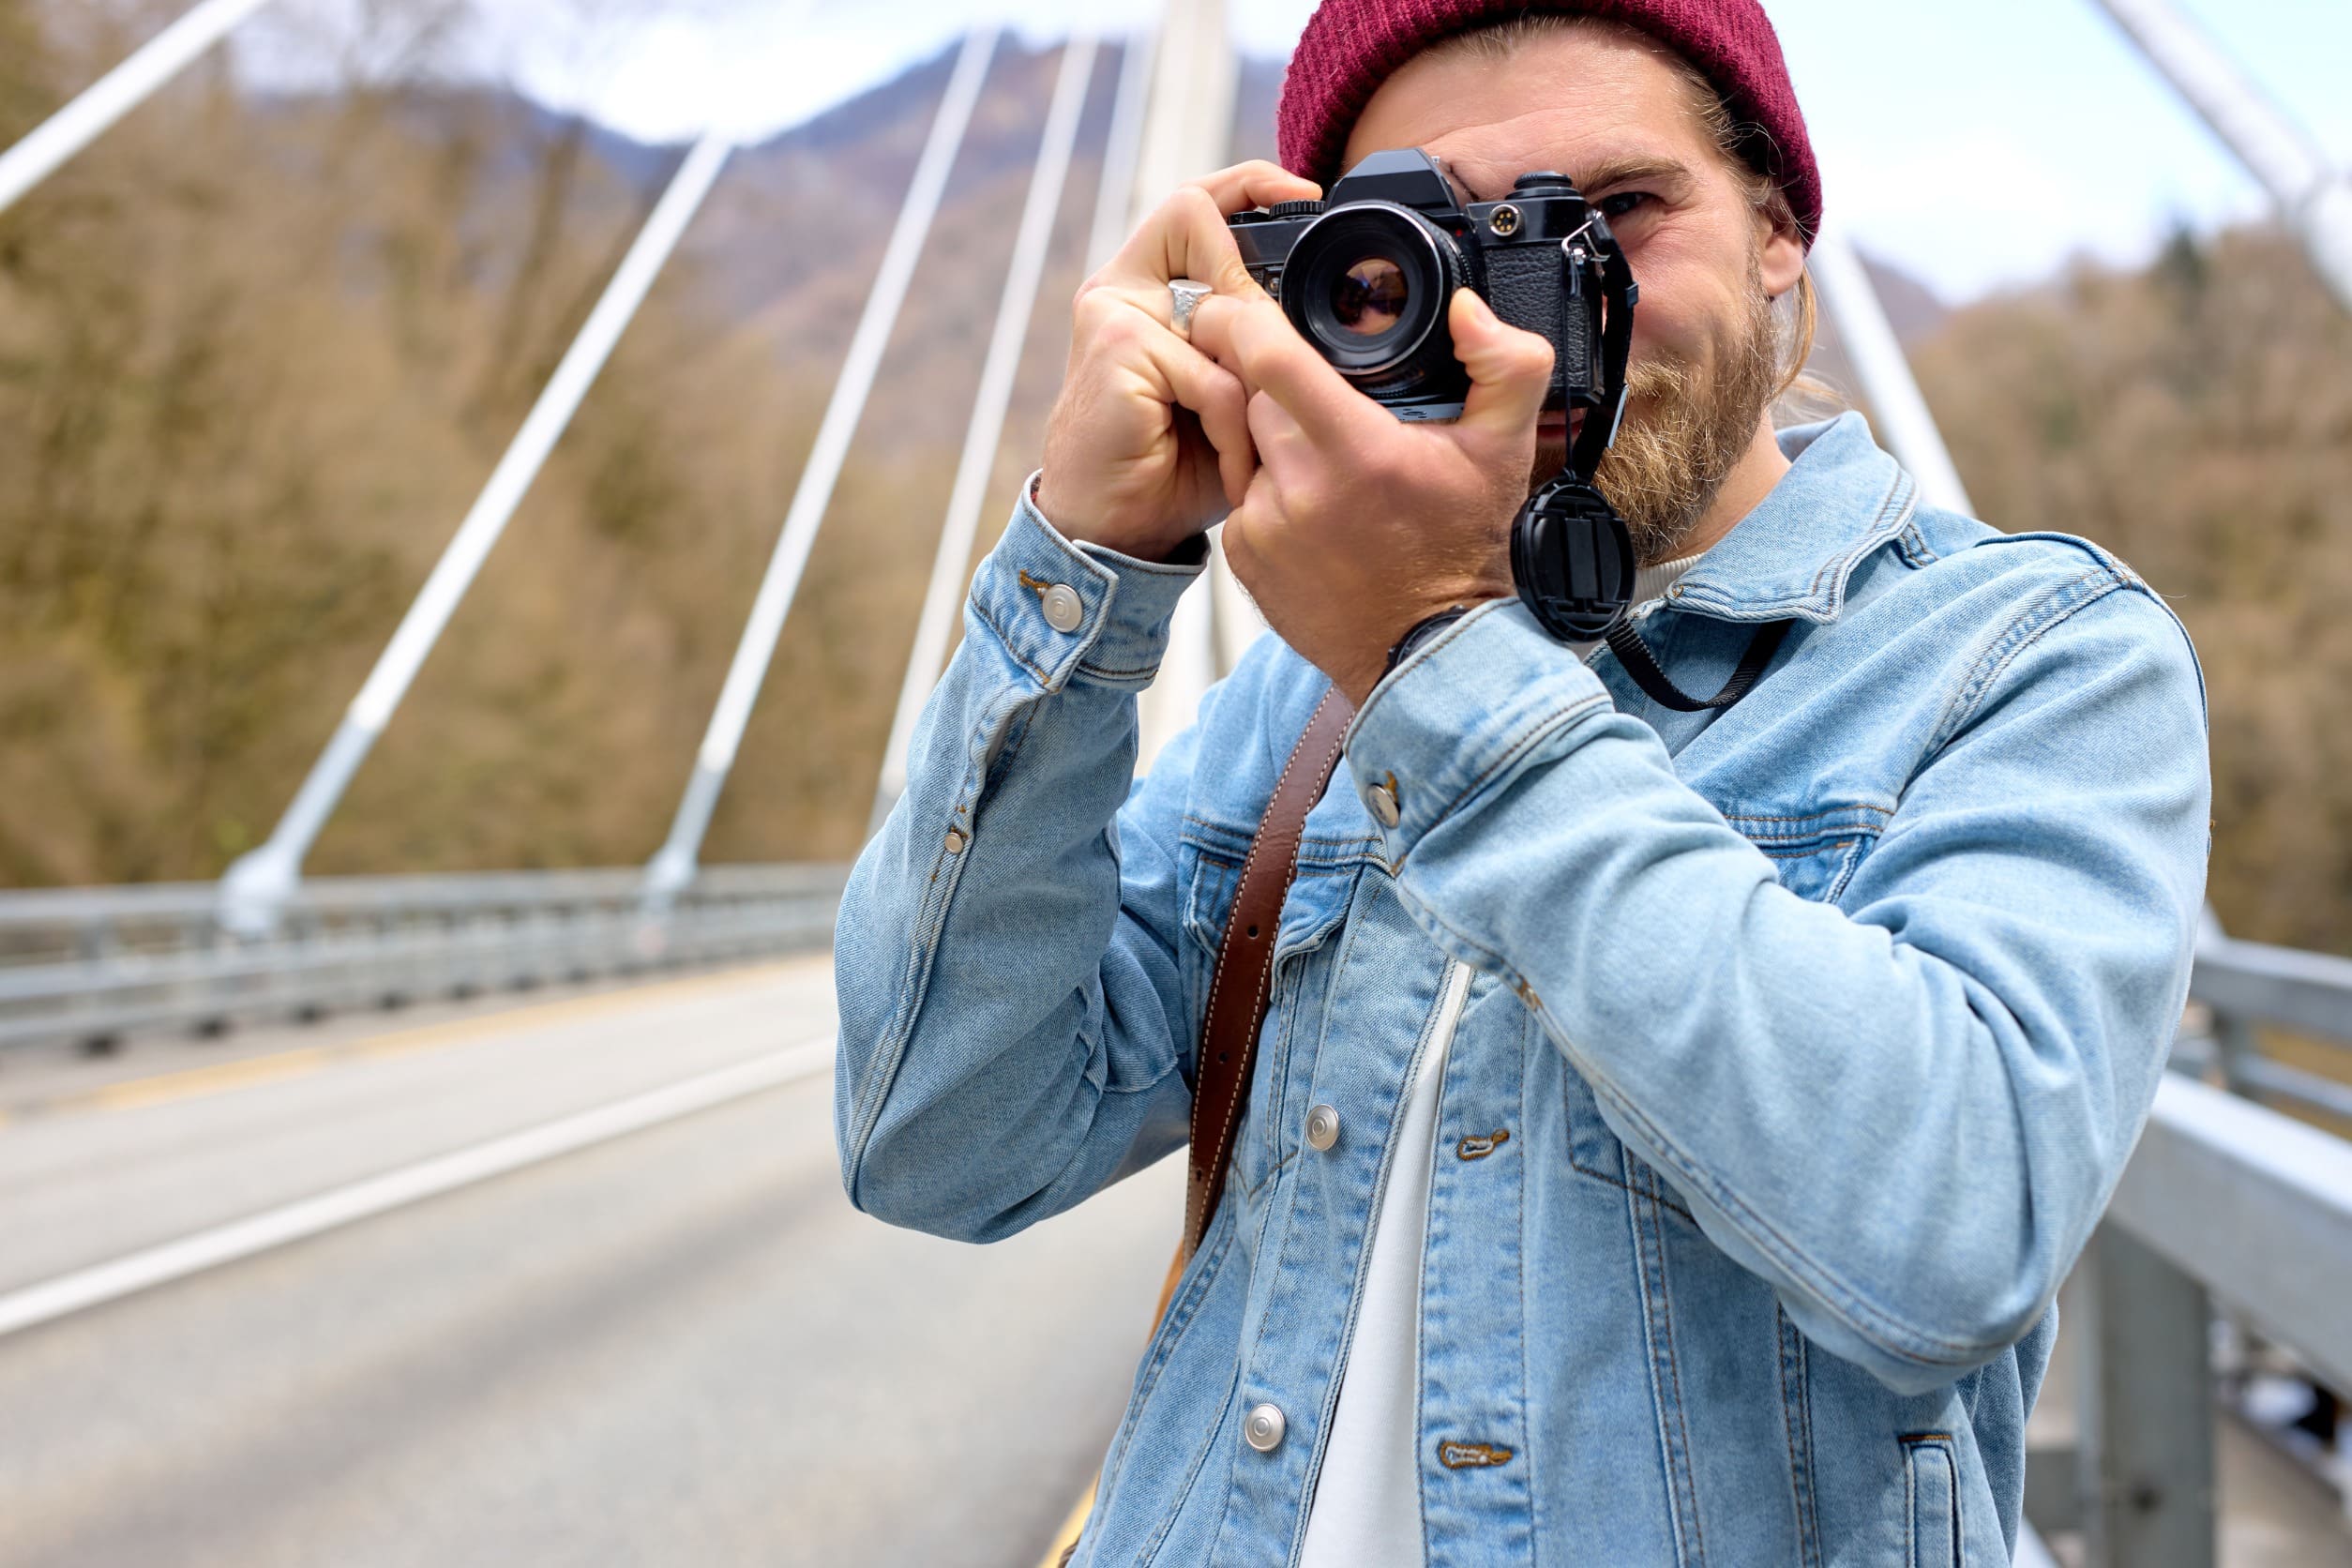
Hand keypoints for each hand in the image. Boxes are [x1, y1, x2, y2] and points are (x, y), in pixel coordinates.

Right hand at [1034, 161, 1320, 562]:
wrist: (1111, 532)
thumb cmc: (1171, 467)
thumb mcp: (1228, 396)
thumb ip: (1257, 346)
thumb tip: (1317, 309)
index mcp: (1146, 291)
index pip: (1195, 206)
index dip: (1249, 184)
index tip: (1307, 196)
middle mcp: (1121, 290)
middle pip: (1191, 215)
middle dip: (1248, 283)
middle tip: (1276, 352)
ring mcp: (1113, 314)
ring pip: (1223, 314)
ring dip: (1250, 389)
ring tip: (1246, 444)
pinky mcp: (1117, 349)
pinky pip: (1214, 377)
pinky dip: (1233, 429)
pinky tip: (1228, 466)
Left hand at [1184, 286, 1555, 705]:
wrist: (1425, 648)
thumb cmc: (1462, 548)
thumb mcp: (1506, 450)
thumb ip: (1508, 364)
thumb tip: (1466, 309)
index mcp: (1359, 450)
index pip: (1269, 357)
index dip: (1242, 319)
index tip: (1239, 305)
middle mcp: (1301, 488)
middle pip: (1255, 394)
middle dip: (1281, 385)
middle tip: (1329, 407)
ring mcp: (1264, 525)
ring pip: (1245, 443)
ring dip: (1275, 439)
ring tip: (1330, 466)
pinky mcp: (1244, 555)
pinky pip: (1240, 493)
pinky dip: (1267, 488)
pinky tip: (1313, 508)